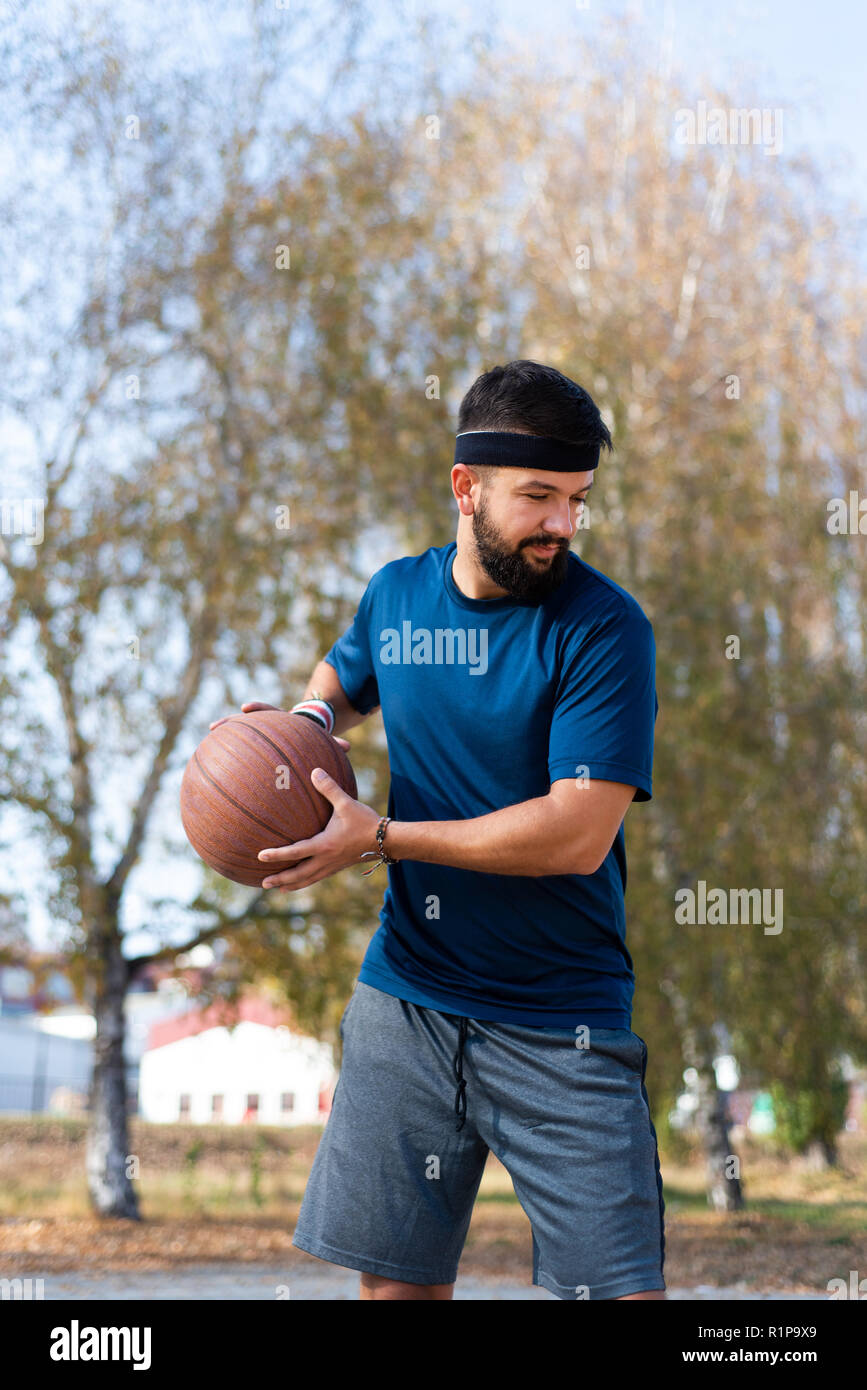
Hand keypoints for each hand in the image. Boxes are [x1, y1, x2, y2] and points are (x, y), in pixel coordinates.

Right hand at [209, 701, 349, 750]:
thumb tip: (348, 747)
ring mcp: (263, 734)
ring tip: (209, 736)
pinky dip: (234, 753)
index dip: (258, 708)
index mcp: (284, 721)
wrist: (309, 734)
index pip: (270, 711)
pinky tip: (218, 764)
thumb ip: (333, 742)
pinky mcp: (261, 743)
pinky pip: (245, 748)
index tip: (245, 707)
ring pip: (242, 732)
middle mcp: (270, 726)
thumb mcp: (322, 739)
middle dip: (232, 722)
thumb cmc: (315, 739)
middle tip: (214, 726)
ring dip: (227, 733)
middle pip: (247, 721)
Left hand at [258, 767, 381, 889]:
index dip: (277, 854)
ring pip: (308, 879)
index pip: (295, 852)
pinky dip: (305, 882)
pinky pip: (317, 878)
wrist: (387, 841)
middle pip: (298, 874)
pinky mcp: (338, 867)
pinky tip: (301, 881)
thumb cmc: (366, 821)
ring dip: (291, 885)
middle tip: (263, 883)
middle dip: (280, 879)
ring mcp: (332, 866)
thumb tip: (314, 771)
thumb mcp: (347, 803)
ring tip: (278, 889)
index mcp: (324, 845)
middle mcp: (326, 859)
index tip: (260, 856)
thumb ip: (329, 788)